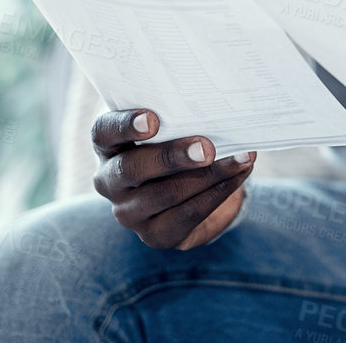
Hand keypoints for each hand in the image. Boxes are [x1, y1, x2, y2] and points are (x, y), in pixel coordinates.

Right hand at [91, 108, 256, 249]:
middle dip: (173, 157)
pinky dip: (217, 194)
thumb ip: (179, 115)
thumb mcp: (170, 123)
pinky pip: (187, 216)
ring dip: (208, 176)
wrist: (187, 183)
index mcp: (107, 145)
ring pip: (165, 194)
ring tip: (240, 158)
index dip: (126, 125)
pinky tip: (238, 176)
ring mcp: (128, 212)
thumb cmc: (174, 139)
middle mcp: (109, 181)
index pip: (104, 132)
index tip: (153, 119)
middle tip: (207, 147)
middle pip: (133, 168)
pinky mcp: (153, 235)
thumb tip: (217, 110)